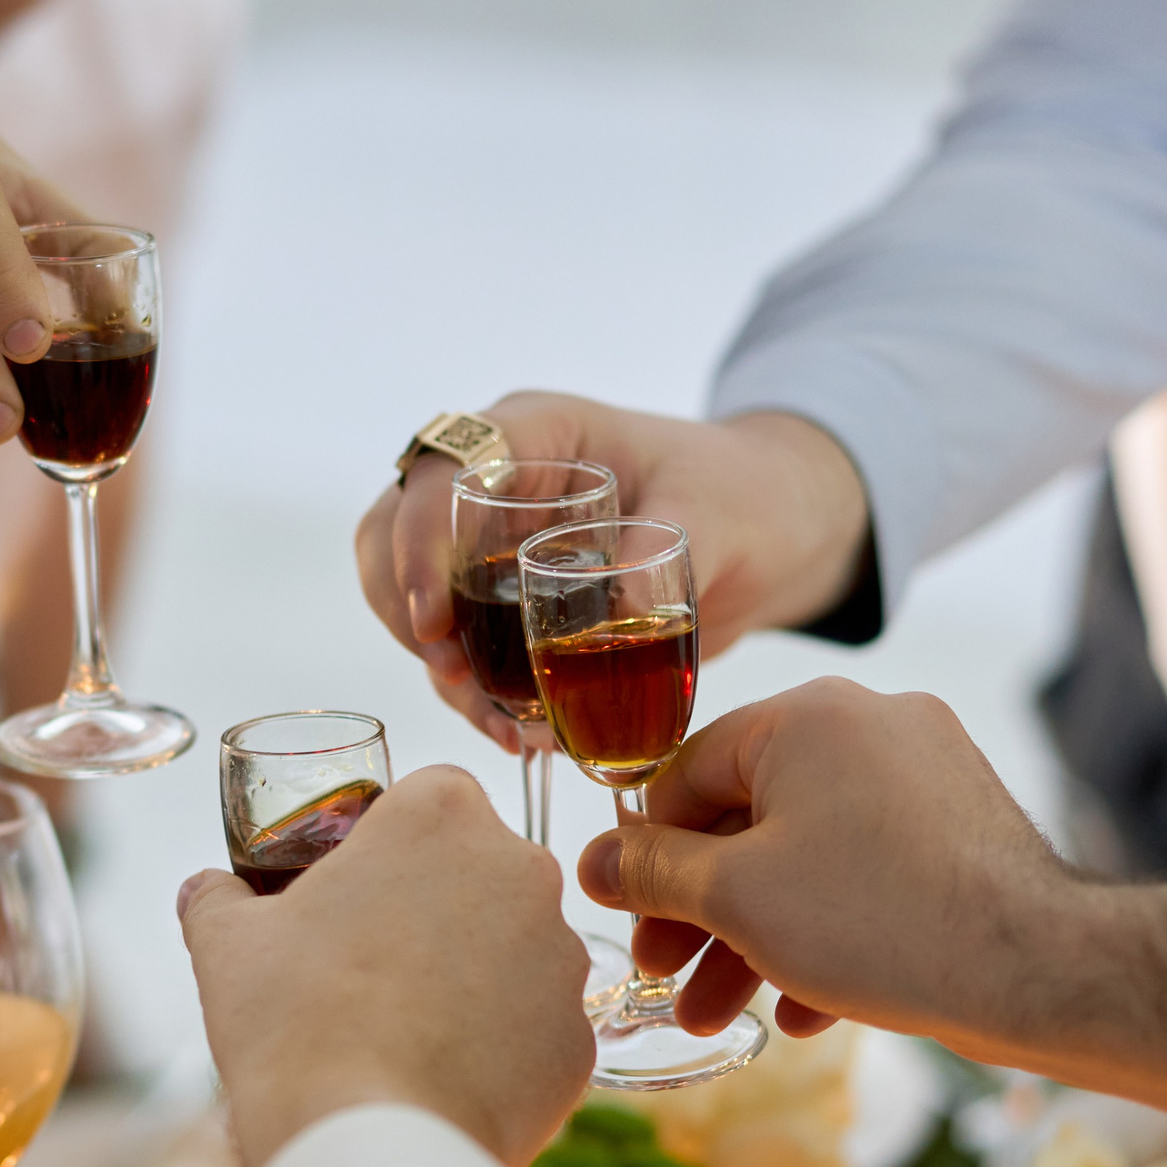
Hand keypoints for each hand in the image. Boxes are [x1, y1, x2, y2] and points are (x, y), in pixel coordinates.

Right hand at [176, 766, 592, 1166]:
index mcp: (439, 818)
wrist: (366, 1143)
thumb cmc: (294, 1023)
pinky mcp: (579, 1040)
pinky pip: (538, 1028)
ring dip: (474, 975)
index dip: (393, 840)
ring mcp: (562, 957)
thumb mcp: (227, 945)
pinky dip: (500, 1048)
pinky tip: (444, 1079)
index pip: (431, 795)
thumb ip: (217, 899)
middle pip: (482, 869)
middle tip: (375, 961)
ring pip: (517, 948)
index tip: (359, 886)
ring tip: (407, 1030)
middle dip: (439, 906)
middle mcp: (521, 870)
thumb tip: (206, 890)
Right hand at [355, 395, 870, 750]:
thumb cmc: (745, 493)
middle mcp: (497, 481)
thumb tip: (611, 624)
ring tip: (504, 725)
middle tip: (452, 676)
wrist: (775, 532)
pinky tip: (519, 733)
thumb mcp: (713, 515)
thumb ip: (659, 557)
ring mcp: (493, 542)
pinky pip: (461, 647)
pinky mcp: (507, 600)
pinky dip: (476, 695)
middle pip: (392, 534)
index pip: (441, 468)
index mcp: (537, 432)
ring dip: (441, 668)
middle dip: (404, 611)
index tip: (433, 620)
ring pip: (414, 598)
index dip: (418, 541)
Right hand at [572, 678, 1068, 1053]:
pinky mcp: (962, 831)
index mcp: (807, 716)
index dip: (646, 855)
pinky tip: (804, 1009)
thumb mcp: (736, 897)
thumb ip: (652, 873)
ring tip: (721, 1015)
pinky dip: (826, 933)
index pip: (688, 773)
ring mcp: (925, 777)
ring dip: (755, 936)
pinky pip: (868, 874)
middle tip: (668, 977)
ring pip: (807, 856)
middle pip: (748, 819)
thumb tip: (592, 861)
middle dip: (701, 913)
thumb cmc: (881, 920)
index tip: (628, 917)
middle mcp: (870, 726)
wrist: (1040, 971)